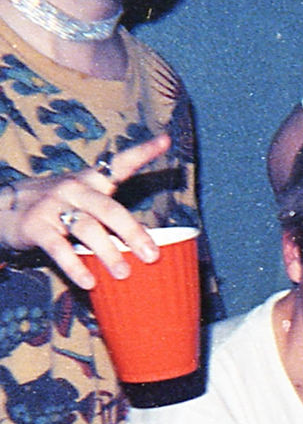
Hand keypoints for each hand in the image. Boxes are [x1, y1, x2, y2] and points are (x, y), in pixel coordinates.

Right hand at [0, 134, 170, 288]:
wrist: (3, 208)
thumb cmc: (56, 208)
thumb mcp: (84, 203)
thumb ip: (111, 217)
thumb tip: (146, 241)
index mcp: (91, 180)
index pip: (120, 163)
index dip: (143, 152)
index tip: (165, 140)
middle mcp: (74, 189)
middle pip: (109, 209)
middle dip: (133, 232)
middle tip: (152, 255)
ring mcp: (53, 205)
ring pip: (86, 228)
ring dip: (107, 252)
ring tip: (123, 273)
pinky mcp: (35, 225)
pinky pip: (59, 248)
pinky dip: (75, 266)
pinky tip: (89, 282)